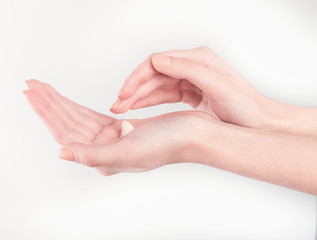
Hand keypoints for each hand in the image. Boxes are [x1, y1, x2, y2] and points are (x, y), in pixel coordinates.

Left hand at [24, 80, 215, 174]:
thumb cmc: (168, 144)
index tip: (32, 94)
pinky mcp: (123, 127)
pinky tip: (70, 101)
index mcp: (103, 158)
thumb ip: (94, 155)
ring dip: (62, 103)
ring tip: (45, 89)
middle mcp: (105, 150)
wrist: (195, 135)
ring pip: (79, 118)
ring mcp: (113, 138)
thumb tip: (62, 152)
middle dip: (50, 104)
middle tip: (32, 86)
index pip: (66, 133)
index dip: (48, 113)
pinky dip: (80, 106)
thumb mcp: (129, 152)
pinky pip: (94, 116)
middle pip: (69, 124)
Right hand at [111, 46, 276, 128]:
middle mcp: (192, 67)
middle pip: (154, 74)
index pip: (158, 62)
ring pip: (157, 86)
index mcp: (199, 59)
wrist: (259, 124)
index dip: (138, 77)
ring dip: (138, 96)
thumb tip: (158, 60)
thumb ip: (188, 70)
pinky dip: (150, 101)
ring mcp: (190, 80)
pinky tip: (137, 108)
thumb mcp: (219, 86)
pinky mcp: (190, 93)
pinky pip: (164, 95)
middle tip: (118, 104)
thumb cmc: (246, 106)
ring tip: (121, 109)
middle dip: (134, 89)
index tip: (125, 92)